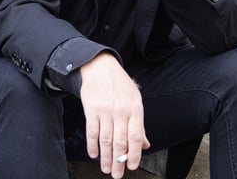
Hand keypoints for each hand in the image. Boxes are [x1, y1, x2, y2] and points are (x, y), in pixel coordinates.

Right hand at [80, 53, 150, 177]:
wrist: (100, 67)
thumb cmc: (120, 84)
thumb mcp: (135, 100)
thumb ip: (139, 124)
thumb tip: (145, 144)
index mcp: (135, 109)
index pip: (135, 137)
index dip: (134, 154)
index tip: (132, 166)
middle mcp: (120, 111)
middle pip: (120, 142)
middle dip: (118, 161)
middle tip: (117, 174)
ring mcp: (105, 110)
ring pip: (105, 140)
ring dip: (105, 157)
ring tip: (106, 168)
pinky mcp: (91, 109)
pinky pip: (92, 132)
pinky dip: (92, 145)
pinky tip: (93, 154)